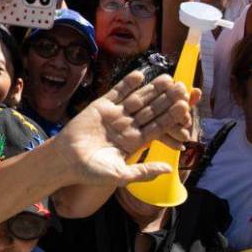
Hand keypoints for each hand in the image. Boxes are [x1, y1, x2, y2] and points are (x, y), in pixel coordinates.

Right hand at [55, 70, 194, 186]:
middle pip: (151, 110)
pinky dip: (127, 84)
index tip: (185, 106)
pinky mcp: (100, 106)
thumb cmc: (91, 172)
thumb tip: (168, 169)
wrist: (65, 160)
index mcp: (134, 142)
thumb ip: (144, 171)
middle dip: (166, 99)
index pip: (157, 126)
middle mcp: (127, 126)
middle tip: (181, 87)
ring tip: (167, 78)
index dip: (171, 116)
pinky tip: (140, 75)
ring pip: (137, 99)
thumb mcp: (122, 175)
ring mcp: (114, 115)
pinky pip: (116, 93)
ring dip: (151, 89)